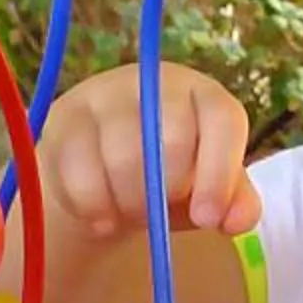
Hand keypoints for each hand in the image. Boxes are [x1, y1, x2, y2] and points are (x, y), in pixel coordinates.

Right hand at [34, 63, 261, 240]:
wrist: (101, 177)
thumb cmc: (167, 179)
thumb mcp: (205, 190)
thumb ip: (234, 202)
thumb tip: (237, 219)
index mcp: (202, 95)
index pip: (222, 120)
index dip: (219, 172)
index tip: (207, 219)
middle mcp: (154, 83)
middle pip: (172, 139)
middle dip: (167, 192)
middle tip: (157, 213)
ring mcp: (105, 94)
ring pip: (123, 158)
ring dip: (129, 203)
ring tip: (129, 213)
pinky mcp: (65, 117)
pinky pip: (79, 172)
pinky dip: (93, 207)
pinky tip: (99, 215)